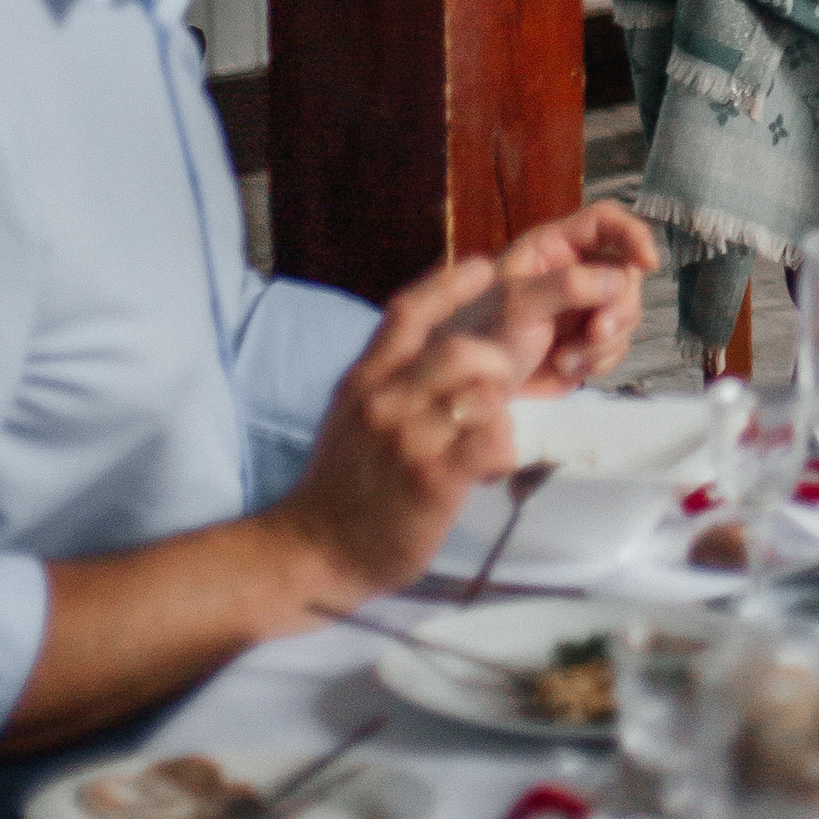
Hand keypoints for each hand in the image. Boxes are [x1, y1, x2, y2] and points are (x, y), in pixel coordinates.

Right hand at [270, 258, 538, 610]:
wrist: (313, 550)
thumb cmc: (342, 483)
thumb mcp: (351, 415)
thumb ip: (387, 379)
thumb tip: (436, 351)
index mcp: (365, 380)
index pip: (407, 313)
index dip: (449, 284)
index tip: (482, 268)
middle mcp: (384, 402)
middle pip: (458, 352)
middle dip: (496, 360)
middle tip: (505, 382)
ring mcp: (407, 441)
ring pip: (481, 397)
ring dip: (500, 413)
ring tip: (491, 435)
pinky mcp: (430, 482)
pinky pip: (489, 444)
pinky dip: (502, 451)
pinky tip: (491, 469)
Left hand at [493, 200, 657, 391]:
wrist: (469, 391)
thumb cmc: (482, 334)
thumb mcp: (519, 303)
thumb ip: (568, 286)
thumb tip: (619, 280)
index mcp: (555, 247)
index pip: (606, 221)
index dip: (633, 233)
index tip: (648, 262)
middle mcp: (575, 272)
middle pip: (626, 273)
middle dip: (619, 307)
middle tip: (596, 332)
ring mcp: (584, 310)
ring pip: (627, 313)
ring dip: (605, 341)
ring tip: (567, 357)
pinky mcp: (588, 344)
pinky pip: (617, 346)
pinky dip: (600, 360)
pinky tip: (568, 367)